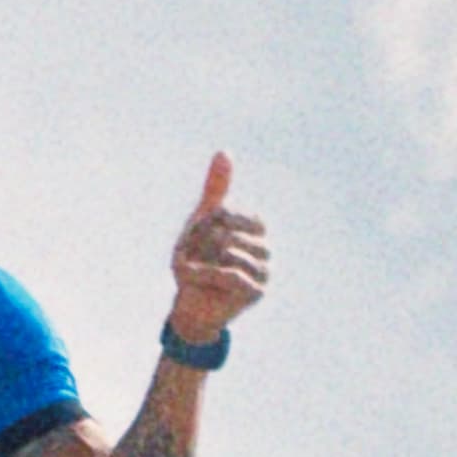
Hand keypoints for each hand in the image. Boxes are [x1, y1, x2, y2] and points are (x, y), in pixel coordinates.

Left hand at [165, 152, 269, 344]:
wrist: (191, 306)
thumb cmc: (198, 261)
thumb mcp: (202, 221)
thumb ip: (216, 189)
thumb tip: (224, 151)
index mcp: (255, 228)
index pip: (230, 212)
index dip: (206, 222)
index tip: (196, 233)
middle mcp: (265, 248)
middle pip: (227, 231)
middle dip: (201, 243)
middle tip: (192, 257)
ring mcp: (264, 271)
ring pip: (230, 251)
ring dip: (202, 260)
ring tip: (195, 269)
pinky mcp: (257, 292)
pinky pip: (232, 275)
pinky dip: (208, 275)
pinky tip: (199, 279)